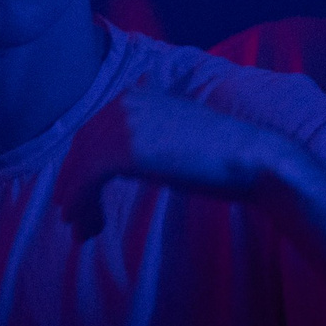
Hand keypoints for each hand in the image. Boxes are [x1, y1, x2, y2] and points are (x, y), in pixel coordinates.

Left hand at [56, 84, 281, 237]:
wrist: (251, 158)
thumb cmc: (221, 154)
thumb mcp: (173, 134)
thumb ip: (144, 136)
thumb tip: (120, 161)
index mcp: (134, 95)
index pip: (92, 132)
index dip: (81, 165)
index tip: (81, 194)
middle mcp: (123, 103)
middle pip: (81, 148)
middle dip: (74, 185)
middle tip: (75, 218)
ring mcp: (122, 125)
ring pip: (81, 167)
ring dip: (77, 201)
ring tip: (80, 230)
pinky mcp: (124, 151)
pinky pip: (87, 180)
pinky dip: (81, 203)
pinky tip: (86, 225)